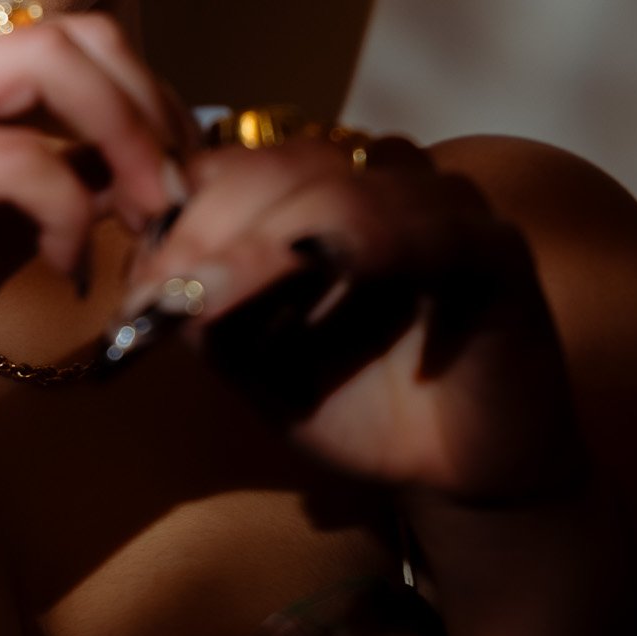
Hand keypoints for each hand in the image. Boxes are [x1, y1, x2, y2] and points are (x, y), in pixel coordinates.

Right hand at [0, 14, 186, 458]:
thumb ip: (56, 189)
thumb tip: (144, 175)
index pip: (77, 39)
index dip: (148, 98)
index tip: (178, 174)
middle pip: (79, 34)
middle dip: (151, 109)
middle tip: (176, 194)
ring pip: (52, 62)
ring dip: (126, 138)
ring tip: (144, 215)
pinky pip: (18, 156)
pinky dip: (68, 207)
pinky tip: (64, 264)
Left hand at [131, 135, 584, 504]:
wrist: (451, 474)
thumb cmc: (350, 403)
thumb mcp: (250, 357)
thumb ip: (199, 305)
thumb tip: (143, 273)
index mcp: (319, 188)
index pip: (237, 161)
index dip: (182, 207)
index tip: (141, 278)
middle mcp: (379, 178)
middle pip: (283, 166)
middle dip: (214, 227)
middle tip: (166, 292)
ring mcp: (442, 205)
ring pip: (344, 191)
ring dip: (270, 245)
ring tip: (217, 304)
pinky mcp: (495, 248)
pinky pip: (430, 228)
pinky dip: (372, 247)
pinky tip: (326, 285)